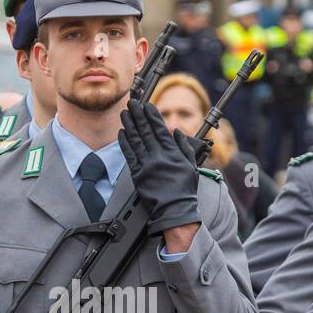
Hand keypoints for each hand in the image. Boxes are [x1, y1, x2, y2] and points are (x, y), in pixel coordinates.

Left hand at [118, 98, 202, 233]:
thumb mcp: (191, 165)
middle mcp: (158, 156)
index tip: (147, 105)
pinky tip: (121, 132)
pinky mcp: (137, 174)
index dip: (152, 116)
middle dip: (138, 115)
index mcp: (172, 153)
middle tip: (132, 103)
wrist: (174, 209)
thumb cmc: (184, 189)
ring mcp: (146, 165)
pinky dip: (124, 142)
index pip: (160, 129)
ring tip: (124, 113)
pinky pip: (129, 155)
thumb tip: (176, 131)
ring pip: (135, 140)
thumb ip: (184, 147)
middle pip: (145, 131)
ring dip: (129, 124)